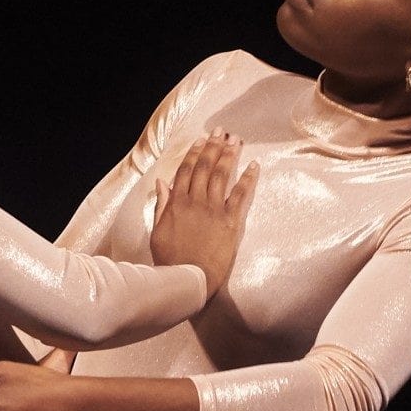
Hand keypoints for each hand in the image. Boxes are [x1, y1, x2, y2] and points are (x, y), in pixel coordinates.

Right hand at [150, 130, 258, 295]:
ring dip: (229, 155)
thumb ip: (161, 205)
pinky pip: (241, 195)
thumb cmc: (170, 260)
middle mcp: (195, 201)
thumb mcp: (157, 231)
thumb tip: (163, 182)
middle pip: (205, 167)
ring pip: (221, 176)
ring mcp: (214, 210)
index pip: (186, 171)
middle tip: (221, 131)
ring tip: (235, 140)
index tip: (201, 139)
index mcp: (176, 203)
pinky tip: (253, 165)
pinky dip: (247, 178)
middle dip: (213, 147)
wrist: (188, 279)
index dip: (194, 152)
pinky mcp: (230, 221)